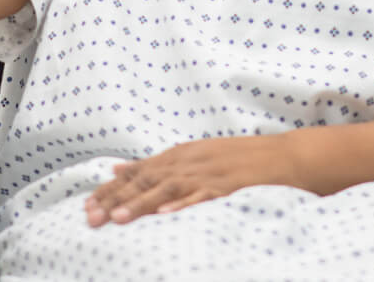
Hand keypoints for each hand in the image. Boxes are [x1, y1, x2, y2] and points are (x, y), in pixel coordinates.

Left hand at [85, 136, 301, 225]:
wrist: (287, 156)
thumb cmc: (239, 160)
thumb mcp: (194, 155)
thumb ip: (156, 164)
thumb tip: (117, 170)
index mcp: (180, 155)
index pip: (137, 172)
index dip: (110, 190)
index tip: (86, 207)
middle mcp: (191, 161)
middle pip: (147, 180)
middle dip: (117, 200)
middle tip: (91, 218)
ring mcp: (211, 173)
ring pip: (169, 188)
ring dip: (142, 203)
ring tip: (119, 219)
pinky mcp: (231, 186)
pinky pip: (204, 196)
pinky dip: (184, 204)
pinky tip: (167, 215)